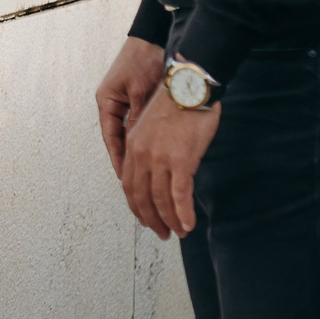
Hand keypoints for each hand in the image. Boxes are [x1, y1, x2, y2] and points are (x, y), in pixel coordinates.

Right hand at [96, 37, 164, 179]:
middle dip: (126, 159)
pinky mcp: (133, 99)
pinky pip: (135, 124)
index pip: (111, 138)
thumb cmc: (143, 60)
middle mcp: (110, 104)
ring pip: (127, 133)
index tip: (125, 178)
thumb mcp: (140, 91)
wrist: (152, 39)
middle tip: (135, 180)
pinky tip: (151, 149)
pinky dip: (142, 137)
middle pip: (116, 138)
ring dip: (134, 149)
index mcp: (106, 102)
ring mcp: (121, 101)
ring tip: (143, 170)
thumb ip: (137, 117)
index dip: (118, 159)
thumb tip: (137, 142)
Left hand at [120, 85, 219, 239]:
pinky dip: (183, 213)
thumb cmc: (177, 103)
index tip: (146, 218)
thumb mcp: (153, 125)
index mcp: (133, 145)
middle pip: (141, 197)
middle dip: (151, 219)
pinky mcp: (180, 160)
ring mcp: (159, 158)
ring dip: (170, 220)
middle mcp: (141, 154)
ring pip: (160, 199)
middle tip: (163, 233)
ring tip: (179, 233)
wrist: (190, 85)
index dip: (137, 206)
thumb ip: (151, 147)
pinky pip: (179, 194)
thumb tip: (159, 169)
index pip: (129, 185)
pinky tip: (188, 224)